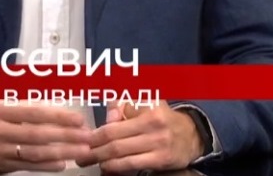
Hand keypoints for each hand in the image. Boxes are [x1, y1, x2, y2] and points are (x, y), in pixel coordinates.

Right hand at [0, 101, 93, 173]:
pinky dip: (45, 166)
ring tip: (81, 151)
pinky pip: (26, 166)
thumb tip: (50, 106)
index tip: (78, 118)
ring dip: (61, 152)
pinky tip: (62, 164)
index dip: (58, 116)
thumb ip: (20, 104)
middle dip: (66, 136)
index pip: (33, 113)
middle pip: (38, 135)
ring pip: (34, 153)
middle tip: (87, 136)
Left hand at [77, 101, 204, 172]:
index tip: (83, 138)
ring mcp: (158, 143)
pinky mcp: (161, 159)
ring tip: (89, 161)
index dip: (96, 132)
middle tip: (80, 155)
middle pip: (115, 140)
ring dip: (101, 160)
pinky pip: (133, 165)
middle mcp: (153, 125)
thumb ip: (125, 106)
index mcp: (147, 109)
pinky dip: (116, 168)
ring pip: (122, 154)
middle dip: (94, 149)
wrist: (191, 136)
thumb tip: (108, 114)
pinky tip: (107, 168)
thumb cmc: (162, 119)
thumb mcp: (146, 104)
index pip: (115, 122)